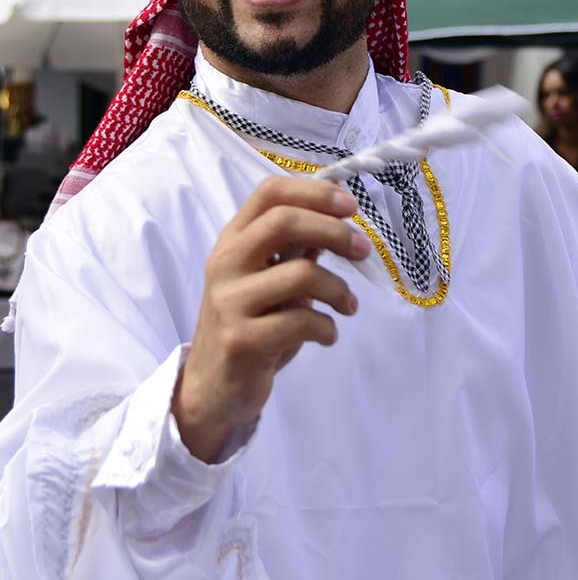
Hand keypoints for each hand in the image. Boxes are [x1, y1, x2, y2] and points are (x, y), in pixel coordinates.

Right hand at [171, 175, 369, 461]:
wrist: (212, 387)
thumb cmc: (249, 324)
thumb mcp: (268, 279)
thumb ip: (296, 248)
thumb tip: (339, 216)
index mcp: (233, 240)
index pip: (269, 193)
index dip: (314, 192)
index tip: (350, 206)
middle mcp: (225, 263)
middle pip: (284, 222)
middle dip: (334, 232)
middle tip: (362, 251)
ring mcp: (230, 301)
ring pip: (301, 275)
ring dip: (338, 289)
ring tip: (348, 306)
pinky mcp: (242, 340)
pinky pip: (301, 321)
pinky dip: (327, 327)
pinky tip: (327, 335)